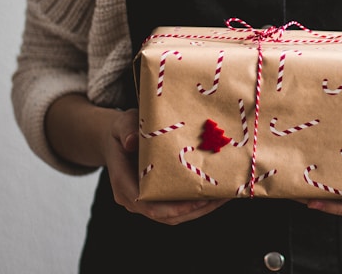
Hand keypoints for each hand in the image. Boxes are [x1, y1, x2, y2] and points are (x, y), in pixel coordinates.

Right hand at [102, 109, 228, 224]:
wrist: (119, 139)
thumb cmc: (122, 130)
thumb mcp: (122, 124)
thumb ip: (126, 131)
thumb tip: (131, 141)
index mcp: (122, 183)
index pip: (147, 205)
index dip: (173, 207)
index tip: (197, 201)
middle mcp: (132, 198)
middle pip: (166, 216)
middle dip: (194, 209)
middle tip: (219, 197)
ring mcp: (144, 202)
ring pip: (173, 216)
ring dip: (199, 209)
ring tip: (222, 196)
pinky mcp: (155, 199)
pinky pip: (175, 208)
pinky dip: (195, 205)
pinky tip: (213, 194)